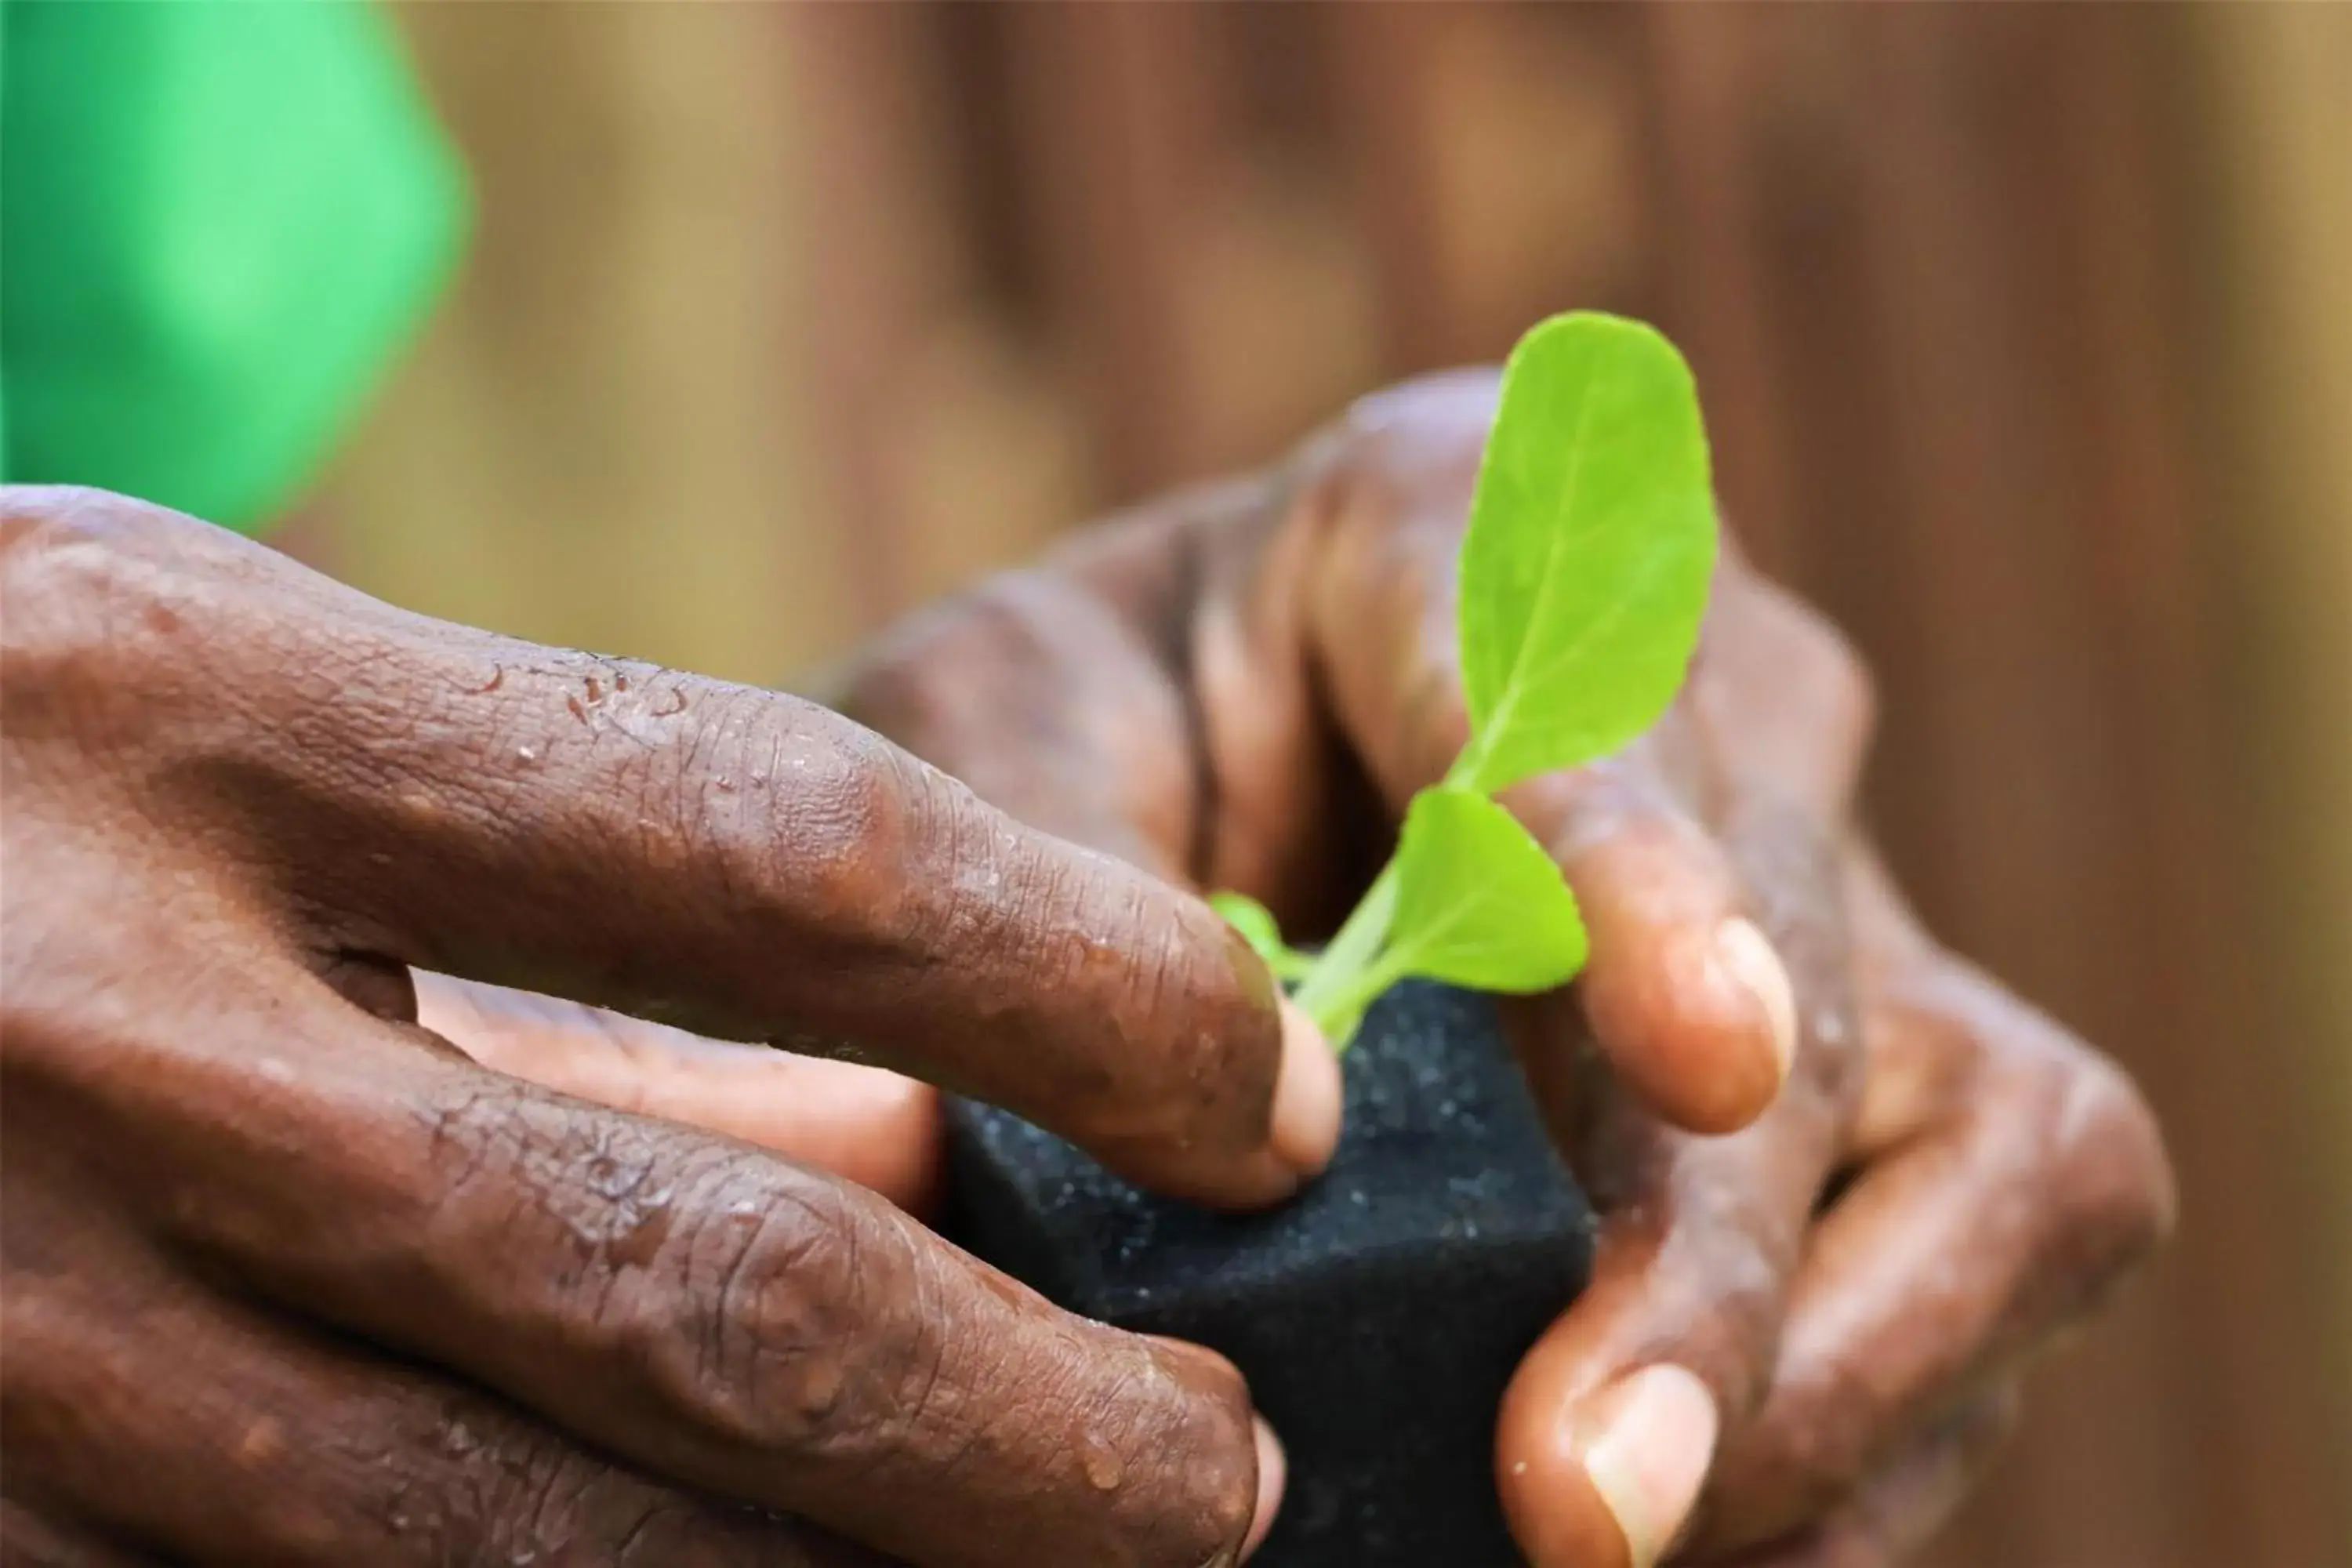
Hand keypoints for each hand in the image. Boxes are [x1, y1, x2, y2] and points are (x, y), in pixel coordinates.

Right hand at [0, 486, 1343, 1565]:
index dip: (1088, 987)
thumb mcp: (251, 717)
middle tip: (1227, 1477)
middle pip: (710, 1292)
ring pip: (532, 1561)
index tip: (1273, 1095)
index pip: (787, 852)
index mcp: (201, 718)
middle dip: (1030, 1431)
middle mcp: (97, 1038)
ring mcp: (0, 1342)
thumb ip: (582, 927)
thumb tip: (927, 1126)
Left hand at [833, 371, 2173, 1566]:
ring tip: (1609, 1544)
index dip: (1645, 871)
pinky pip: (1984, 1258)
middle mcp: (1705, 681)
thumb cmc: (1057, 735)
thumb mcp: (983, 749)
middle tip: (1584, 1506)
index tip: (1708, 1064)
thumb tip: (1245, 1151)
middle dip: (1709, 1252)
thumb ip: (1054, 895)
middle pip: (1806, 959)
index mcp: (1459, 519)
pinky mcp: (1895, 1074)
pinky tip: (1689, 1528)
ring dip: (1821, 1371)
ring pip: (1995, 1134)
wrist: (1163, 767)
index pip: (1577, 677)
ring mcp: (1827, 885)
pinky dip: (1856, 1428)